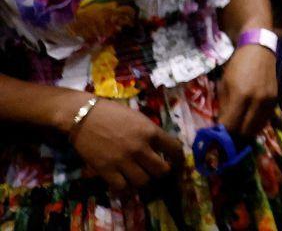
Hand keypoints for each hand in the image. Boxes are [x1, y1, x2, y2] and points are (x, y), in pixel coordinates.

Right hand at [69, 98, 184, 191]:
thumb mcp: (138, 118)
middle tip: (157, 171)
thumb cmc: (112, 113)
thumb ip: (150, 133)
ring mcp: (123, 160)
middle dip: (162, 172)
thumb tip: (161, 146)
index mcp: (150, 131)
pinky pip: (122, 187)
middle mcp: (140, 148)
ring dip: (144, 181)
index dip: (179, 158)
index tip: (176, 161)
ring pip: (143, 181)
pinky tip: (124, 182)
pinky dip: (125, 187)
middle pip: (162, 170)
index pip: (175, 149)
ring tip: (141, 176)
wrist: (83, 116)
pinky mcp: (106, 169)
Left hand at [217, 43, 278, 139]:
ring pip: (257, 128)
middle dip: (234, 137)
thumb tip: (222, 127)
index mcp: (241, 96)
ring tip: (237, 132)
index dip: (223, 135)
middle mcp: (257, 101)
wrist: (259, 49)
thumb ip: (224, 107)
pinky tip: (249, 122)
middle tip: (226, 139)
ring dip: (246, 133)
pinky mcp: (276, 100)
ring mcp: (269, 101)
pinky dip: (256, 124)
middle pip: (246, 131)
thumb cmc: (237, 65)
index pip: (231, 126)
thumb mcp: (224, 85)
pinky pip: (265, 119)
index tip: (216, 139)